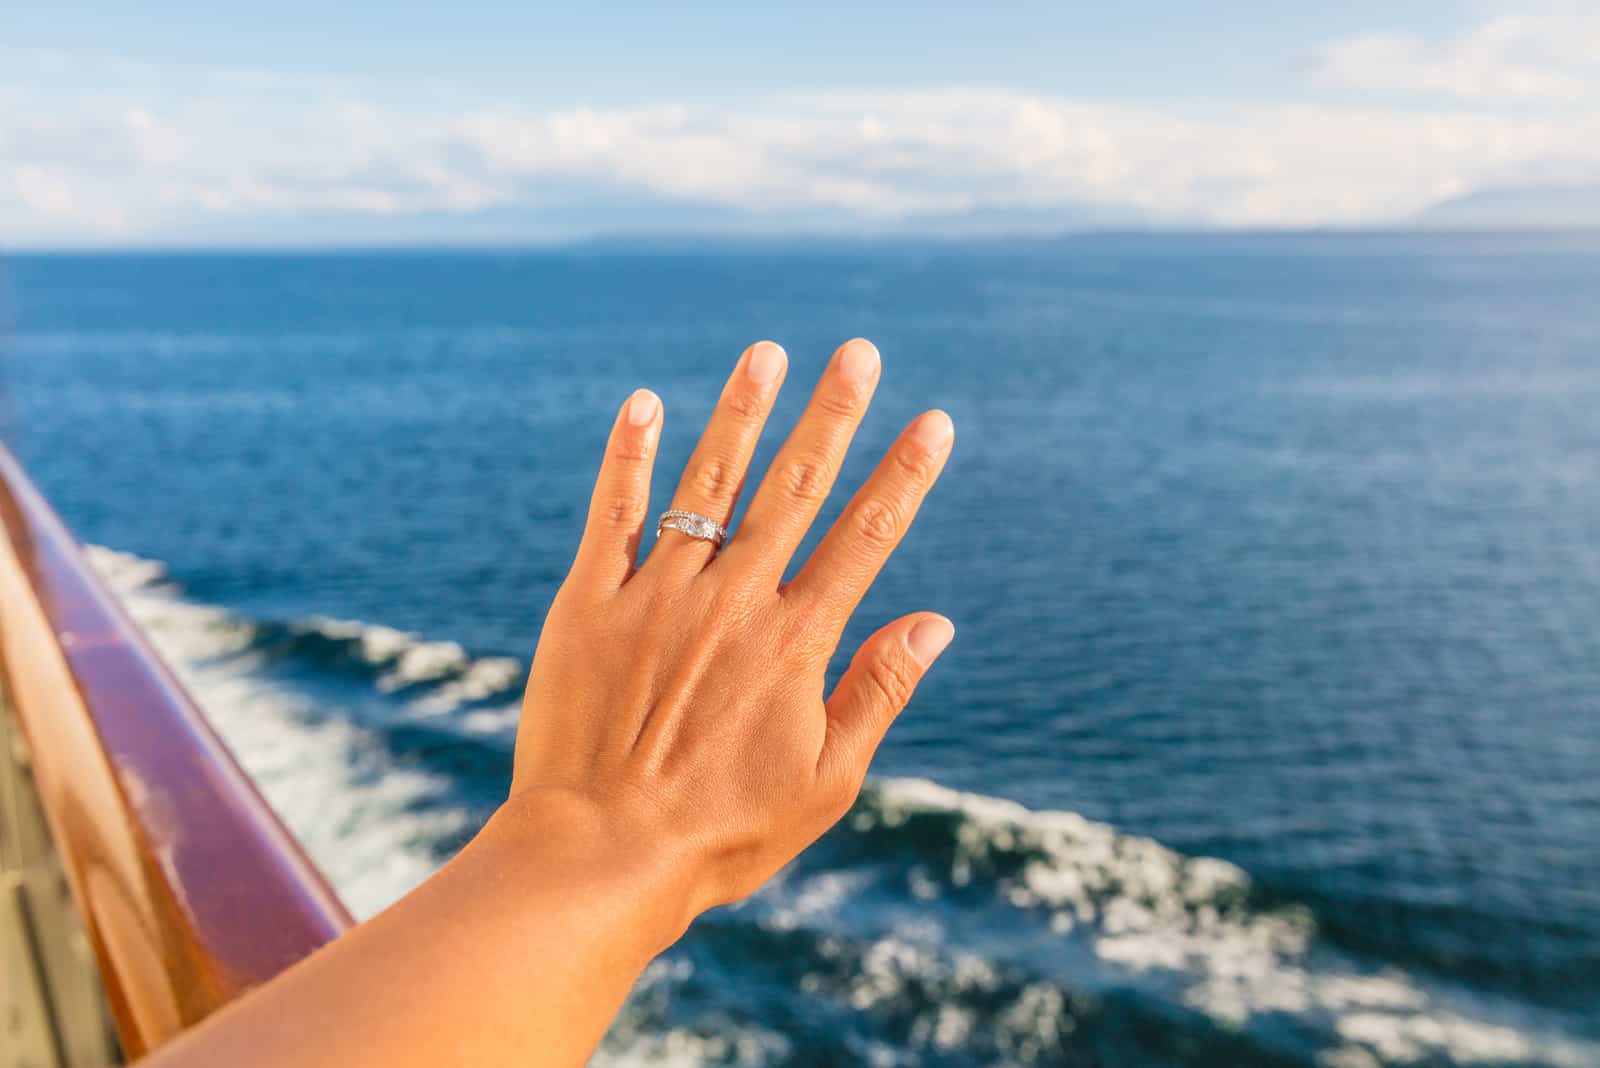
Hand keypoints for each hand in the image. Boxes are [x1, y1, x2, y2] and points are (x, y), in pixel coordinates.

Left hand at [511, 338, 954, 930]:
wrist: (598, 857)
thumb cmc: (721, 834)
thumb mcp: (825, 782)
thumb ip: (879, 692)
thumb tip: (935, 621)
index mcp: (794, 643)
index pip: (865, 538)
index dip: (905, 476)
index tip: (933, 421)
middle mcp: (731, 602)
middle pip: (794, 489)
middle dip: (833, 416)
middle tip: (859, 353)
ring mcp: (655, 596)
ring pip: (708, 484)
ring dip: (742, 414)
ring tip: (767, 353)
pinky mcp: (587, 604)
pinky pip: (612, 514)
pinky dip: (627, 457)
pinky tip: (643, 403)